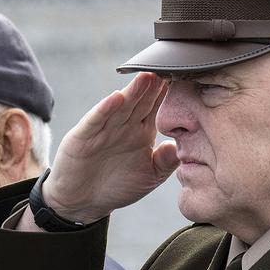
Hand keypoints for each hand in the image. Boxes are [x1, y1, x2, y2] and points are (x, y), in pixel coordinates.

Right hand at [43, 73, 178, 223]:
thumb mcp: (149, 176)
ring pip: (121, 106)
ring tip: (147, 77)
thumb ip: (166, 162)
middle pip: (141, 101)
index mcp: (142, 131)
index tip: (188, 80)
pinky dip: (105, 109)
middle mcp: (124, 125)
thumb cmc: (117, 186)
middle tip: (170, 67)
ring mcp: (103, 128)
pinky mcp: (83, 136)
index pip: (158, 108)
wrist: (82, 202)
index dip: (170, 95)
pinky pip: (96, 121)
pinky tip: (116, 98)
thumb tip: (181, 146)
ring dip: (133, 92)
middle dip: (154, 86)